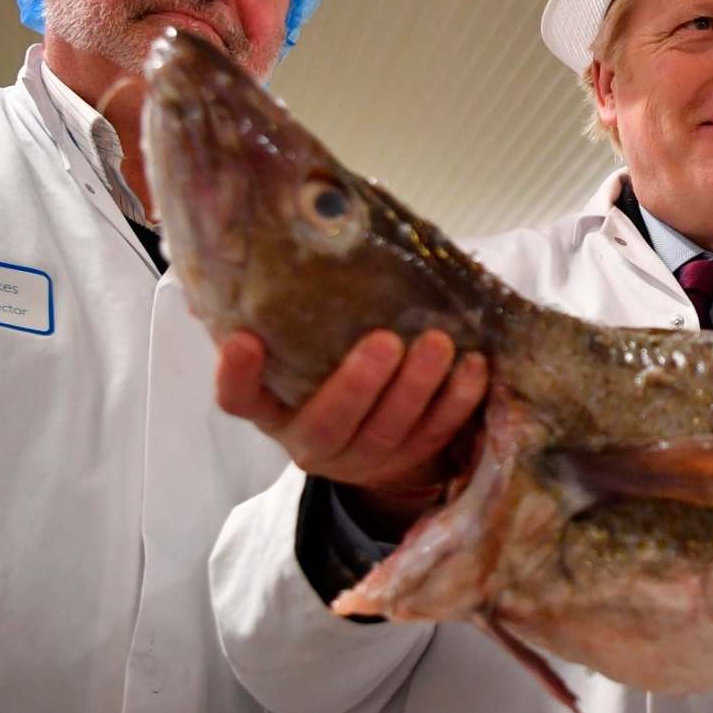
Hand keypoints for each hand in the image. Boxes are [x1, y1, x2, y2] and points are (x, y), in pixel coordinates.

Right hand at [216, 328, 488, 526]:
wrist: (369, 434)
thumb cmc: (326, 370)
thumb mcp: (297, 351)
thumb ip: (279, 318)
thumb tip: (253, 250)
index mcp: (272, 411)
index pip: (241, 400)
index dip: (238, 376)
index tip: (243, 340)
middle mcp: (310, 442)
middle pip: (327, 425)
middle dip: (358, 384)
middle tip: (386, 341)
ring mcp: (361, 459)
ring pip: (388, 431)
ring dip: (417, 388)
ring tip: (439, 344)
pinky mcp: (408, 462)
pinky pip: (435, 435)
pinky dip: (457, 402)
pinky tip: (474, 367)